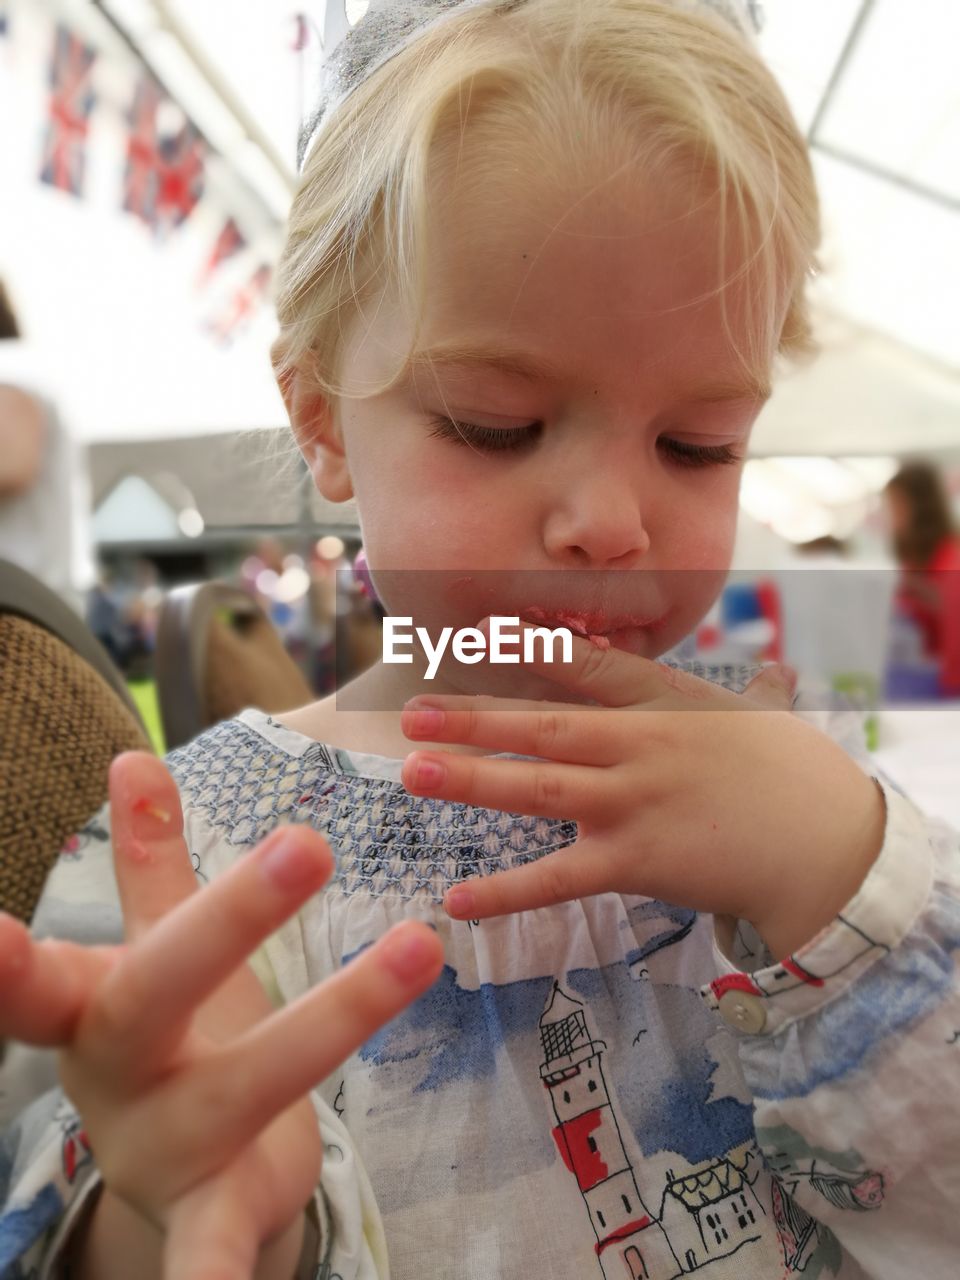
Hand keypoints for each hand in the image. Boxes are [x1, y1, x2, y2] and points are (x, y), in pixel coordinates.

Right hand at [0, 752, 442, 1279]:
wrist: (175, 1168)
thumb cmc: (168, 1033)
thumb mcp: (151, 947)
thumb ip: (148, 862)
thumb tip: (132, 757)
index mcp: (90, 1005)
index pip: (39, 978)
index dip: (5, 964)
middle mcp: (115, 1079)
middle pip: (156, 994)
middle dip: (227, 920)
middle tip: (308, 841)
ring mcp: (164, 1149)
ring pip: (245, 1081)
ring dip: (337, 1013)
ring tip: (423, 946)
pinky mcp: (215, 1209)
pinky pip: (218, 1247)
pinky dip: (222, 1275)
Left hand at [399, 624, 885, 958]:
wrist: (830, 847)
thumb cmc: (797, 777)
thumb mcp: (770, 722)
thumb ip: (759, 693)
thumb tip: (781, 672)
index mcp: (665, 703)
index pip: (588, 666)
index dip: (529, 646)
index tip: (476, 632)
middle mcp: (640, 745)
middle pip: (542, 725)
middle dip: (472, 718)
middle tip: (410, 714)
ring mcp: (633, 802)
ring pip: (538, 787)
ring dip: (472, 778)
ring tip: (414, 773)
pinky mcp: (635, 862)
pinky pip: (558, 877)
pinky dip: (507, 891)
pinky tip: (458, 899)